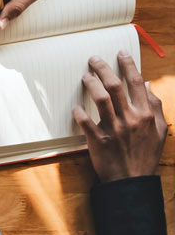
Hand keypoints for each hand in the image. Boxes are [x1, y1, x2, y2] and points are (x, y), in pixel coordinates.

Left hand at [74, 52, 167, 182]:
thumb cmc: (145, 154)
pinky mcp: (98, 140)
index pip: (136, 83)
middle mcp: (130, 119)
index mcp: (146, 114)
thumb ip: (155, 107)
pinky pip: (85, 122)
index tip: (120, 53)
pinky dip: (79, 112)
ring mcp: (114, 129)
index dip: (128, 65)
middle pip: (115, 86)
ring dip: (91, 84)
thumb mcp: (160, 131)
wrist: (132, 180)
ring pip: (100, 99)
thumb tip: (147, 86)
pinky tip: (75, 106)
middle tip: (93, 59)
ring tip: (85, 76)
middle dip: (103, 68)